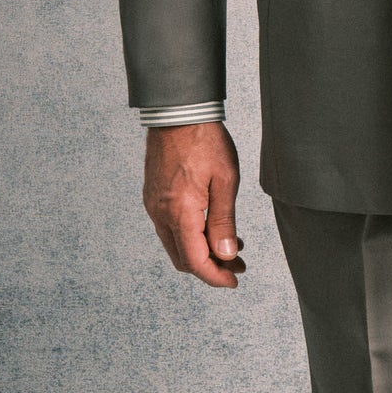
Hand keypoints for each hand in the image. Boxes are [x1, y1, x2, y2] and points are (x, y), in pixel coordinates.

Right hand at [143, 121, 245, 288]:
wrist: (179, 112)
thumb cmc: (205, 141)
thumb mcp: (225, 182)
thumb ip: (224, 221)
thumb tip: (226, 255)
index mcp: (179, 212)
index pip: (195, 261)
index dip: (215, 276)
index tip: (234, 281)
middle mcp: (160, 213)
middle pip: (183, 259)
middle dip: (211, 267)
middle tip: (238, 265)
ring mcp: (154, 205)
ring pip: (176, 244)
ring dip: (202, 251)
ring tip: (231, 246)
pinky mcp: (153, 196)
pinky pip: (170, 228)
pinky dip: (191, 236)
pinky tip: (211, 227)